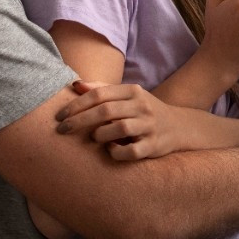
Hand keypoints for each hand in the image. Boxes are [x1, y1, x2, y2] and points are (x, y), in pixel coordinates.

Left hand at [56, 80, 190, 160]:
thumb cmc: (143, 111)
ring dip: (100, 135)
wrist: (179, 127)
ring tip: (94, 138)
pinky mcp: (153, 146)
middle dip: (79, 121)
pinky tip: (111, 150)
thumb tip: (75, 85)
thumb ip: (102, 90)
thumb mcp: (127, 96)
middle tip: (62, 130)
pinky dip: (116, 152)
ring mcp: (149, 126)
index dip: (76, 105)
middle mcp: (142, 106)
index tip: (59, 116)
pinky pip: (131, 151)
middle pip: (105, 111)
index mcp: (133, 91)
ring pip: (119, 129)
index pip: (99, 94)